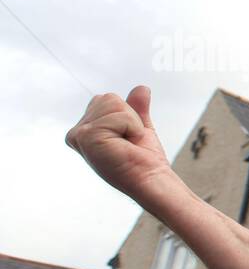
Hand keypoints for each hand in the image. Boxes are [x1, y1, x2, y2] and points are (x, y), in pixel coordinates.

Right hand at [65, 86, 175, 203]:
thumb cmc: (144, 160)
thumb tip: (141, 88)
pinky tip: (125, 145)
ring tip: (127, 143)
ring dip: (130, 122)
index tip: (127, 139)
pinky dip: (130, 126)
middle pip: (108, 98)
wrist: (150, 179)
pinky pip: (118, 114)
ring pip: (113, 102)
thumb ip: (135, 107)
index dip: (126, 116)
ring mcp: (80, 135)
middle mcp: (77, 132)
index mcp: (85, 129)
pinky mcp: (87, 137)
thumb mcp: (138, 127)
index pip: (106, 99)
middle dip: (128, 117)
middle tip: (129, 142)